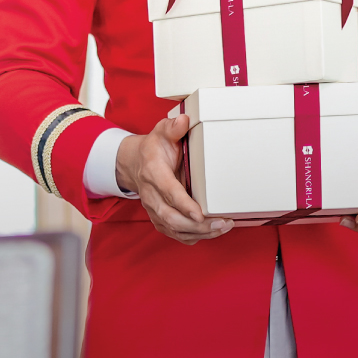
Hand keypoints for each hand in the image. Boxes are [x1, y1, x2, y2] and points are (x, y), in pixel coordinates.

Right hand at [116, 114, 231, 244]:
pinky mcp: (159, 218)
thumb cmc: (153, 149)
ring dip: (199, 233)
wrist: (135, 163)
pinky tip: (211, 233)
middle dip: (197, 225)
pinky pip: (174, 233)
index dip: (184, 205)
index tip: (200, 214)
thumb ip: (172, 127)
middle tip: (221, 223)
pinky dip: (193, 237)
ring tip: (222, 228)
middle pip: (171, 217)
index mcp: (153, 172)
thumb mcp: (161, 132)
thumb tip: (184, 121)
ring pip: (173, 228)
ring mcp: (154, 209)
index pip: (168, 192)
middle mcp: (151, 194)